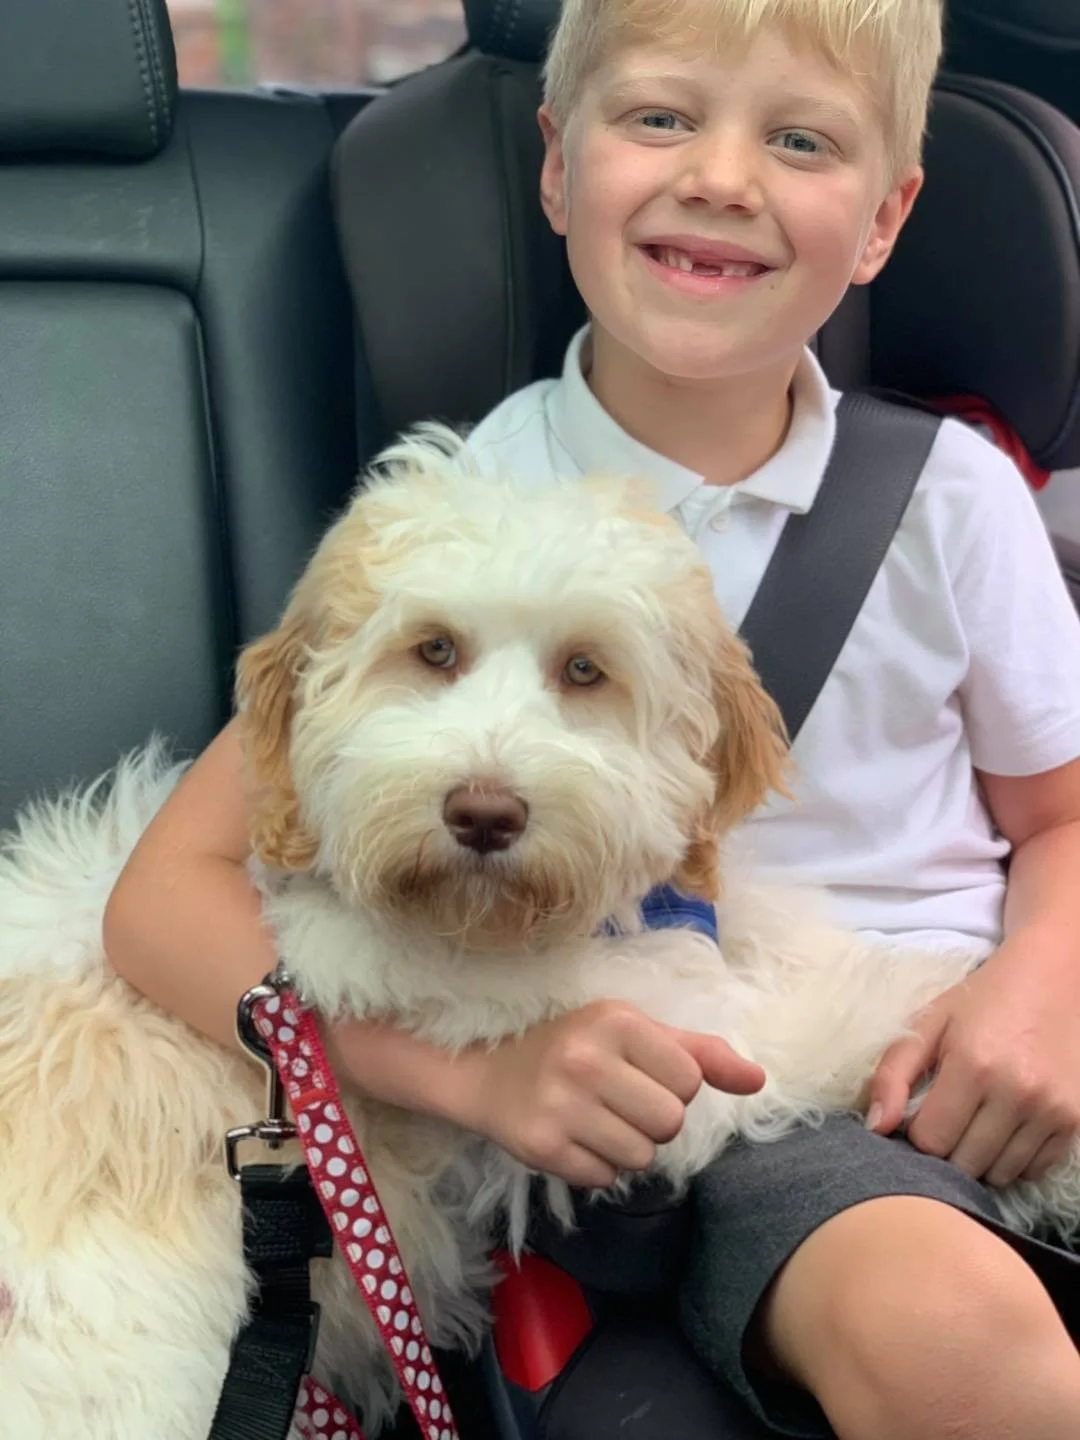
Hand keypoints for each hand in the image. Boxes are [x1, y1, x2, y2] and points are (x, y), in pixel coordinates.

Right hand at [457, 1000, 764, 1187]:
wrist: (488, 1074)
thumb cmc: (576, 1047)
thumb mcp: (635, 1033)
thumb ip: (700, 1053)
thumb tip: (759, 1081)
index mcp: (615, 1021)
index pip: (689, 1080)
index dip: (674, 1086)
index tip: (640, 1076)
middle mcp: (585, 1059)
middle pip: (669, 1123)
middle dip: (653, 1122)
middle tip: (620, 1103)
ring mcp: (560, 1104)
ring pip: (641, 1157)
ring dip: (628, 1147)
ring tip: (597, 1121)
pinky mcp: (541, 1146)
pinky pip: (605, 1178)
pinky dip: (597, 1166)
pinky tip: (575, 1138)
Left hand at [867, 930, 1079, 1185]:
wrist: (1054, 976)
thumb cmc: (984, 999)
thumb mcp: (929, 1022)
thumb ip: (894, 1072)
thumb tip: (876, 1127)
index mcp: (973, 1064)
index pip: (931, 1140)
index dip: (917, 1133)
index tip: (921, 1114)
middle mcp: (1017, 1092)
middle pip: (964, 1163)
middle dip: (946, 1149)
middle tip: (947, 1119)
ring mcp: (1051, 1110)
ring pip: (1000, 1174)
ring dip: (979, 1158)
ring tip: (975, 1123)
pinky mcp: (1075, 1120)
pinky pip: (1035, 1168)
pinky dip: (1014, 1160)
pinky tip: (1004, 1128)